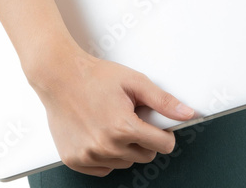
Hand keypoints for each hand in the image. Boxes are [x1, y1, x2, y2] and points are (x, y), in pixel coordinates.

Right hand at [32, 48, 195, 176]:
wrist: (59, 75)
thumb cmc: (95, 76)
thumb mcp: (134, 81)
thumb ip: (162, 101)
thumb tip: (187, 113)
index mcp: (123, 127)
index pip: (162, 145)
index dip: (164, 133)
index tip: (157, 125)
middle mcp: (106, 146)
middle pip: (145, 156)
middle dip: (144, 139)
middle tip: (130, 117)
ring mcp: (89, 156)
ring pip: (124, 163)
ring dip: (124, 147)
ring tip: (111, 121)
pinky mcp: (75, 161)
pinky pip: (103, 169)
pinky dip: (105, 156)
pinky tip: (99, 133)